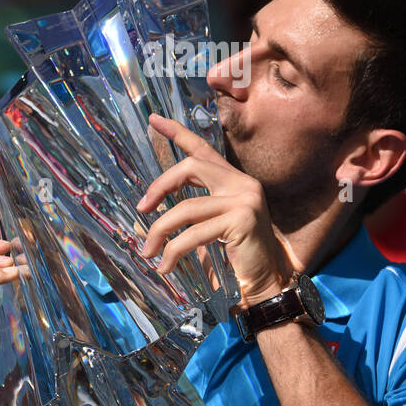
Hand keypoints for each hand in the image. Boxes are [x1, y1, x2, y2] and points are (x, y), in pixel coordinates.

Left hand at [136, 113, 292, 306]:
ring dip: (160, 230)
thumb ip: (190, 211)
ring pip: (186, 207)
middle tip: (141, 209)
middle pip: (190, 167)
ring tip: (148, 251)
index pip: (203, 150)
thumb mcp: (209, 228)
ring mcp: (245, 199)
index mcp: (235, 181)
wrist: (264, 285)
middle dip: (160, 187)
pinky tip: (165, 265)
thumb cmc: (233, 259)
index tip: (154, 119)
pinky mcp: (242, 219)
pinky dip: (174, 250)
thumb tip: (149, 206)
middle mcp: (243, 184)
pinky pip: (194, 233)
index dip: (177, 133)